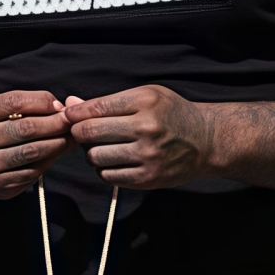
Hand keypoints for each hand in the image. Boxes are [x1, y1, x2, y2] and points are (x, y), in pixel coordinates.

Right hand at [0, 91, 70, 199]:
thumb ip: (16, 104)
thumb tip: (56, 106)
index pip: (14, 103)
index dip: (42, 102)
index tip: (60, 104)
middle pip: (26, 130)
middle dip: (56, 124)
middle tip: (74, 121)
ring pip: (31, 154)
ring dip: (57, 144)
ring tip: (70, 137)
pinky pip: (30, 174)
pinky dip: (47, 162)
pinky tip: (55, 154)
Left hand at [64, 86, 214, 188]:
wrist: (206, 141)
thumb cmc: (171, 114)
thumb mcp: (146, 96)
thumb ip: (108, 102)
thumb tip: (70, 103)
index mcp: (145, 101)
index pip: (96, 108)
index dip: (75, 113)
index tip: (68, 116)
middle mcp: (146, 128)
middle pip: (91, 133)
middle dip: (78, 133)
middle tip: (81, 133)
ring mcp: (147, 155)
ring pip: (96, 157)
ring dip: (91, 153)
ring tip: (100, 147)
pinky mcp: (148, 178)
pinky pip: (108, 176)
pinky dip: (104, 169)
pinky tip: (113, 161)